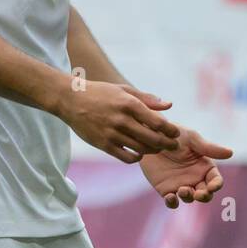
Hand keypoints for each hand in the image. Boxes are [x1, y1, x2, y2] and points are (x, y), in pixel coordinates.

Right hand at [59, 81, 180, 163]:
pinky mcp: (103, 144)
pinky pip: (126, 157)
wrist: (70, 100)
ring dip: (153, 151)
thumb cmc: (100, 93)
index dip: (170, 130)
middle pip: (152, 138)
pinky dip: (137, 157)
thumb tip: (169, 105)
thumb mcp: (124, 90)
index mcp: (129, 104)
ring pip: (141, 149)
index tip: (176, 133)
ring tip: (158, 148)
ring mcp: (111, 134)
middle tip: (174, 146)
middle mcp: (121, 120)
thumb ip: (148, 99)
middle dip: (167, 144)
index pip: (158, 122)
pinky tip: (140, 153)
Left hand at [140, 126, 231, 207]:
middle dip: (205, 196)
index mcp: (204, 166)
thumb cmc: (174, 134)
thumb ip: (209, 148)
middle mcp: (195, 178)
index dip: (216, 185)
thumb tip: (231, 152)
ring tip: (182, 189)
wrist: (150, 137)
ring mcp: (181, 185)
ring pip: (190, 199)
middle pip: (206, 194)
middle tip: (199, 193)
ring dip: (189, 197)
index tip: (212, 186)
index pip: (216, 180)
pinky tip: (170, 196)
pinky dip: (173, 203)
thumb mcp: (192, 139)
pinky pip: (172, 202)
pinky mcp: (166, 190)